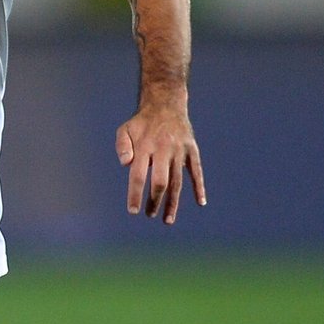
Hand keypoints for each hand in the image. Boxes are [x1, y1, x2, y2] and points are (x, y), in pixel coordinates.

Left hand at [115, 106, 205, 224]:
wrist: (166, 103)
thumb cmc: (142, 122)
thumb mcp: (125, 129)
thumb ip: (122, 146)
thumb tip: (125, 165)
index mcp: (145, 146)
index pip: (138, 175)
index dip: (135, 194)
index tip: (133, 210)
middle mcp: (163, 149)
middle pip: (160, 181)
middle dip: (155, 201)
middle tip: (150, 214)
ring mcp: (179, 150)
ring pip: (178, 181)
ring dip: (173, 202)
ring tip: (167, 220)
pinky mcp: (192, 149)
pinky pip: (196, 171)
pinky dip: (199, 186)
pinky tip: (201, 202)